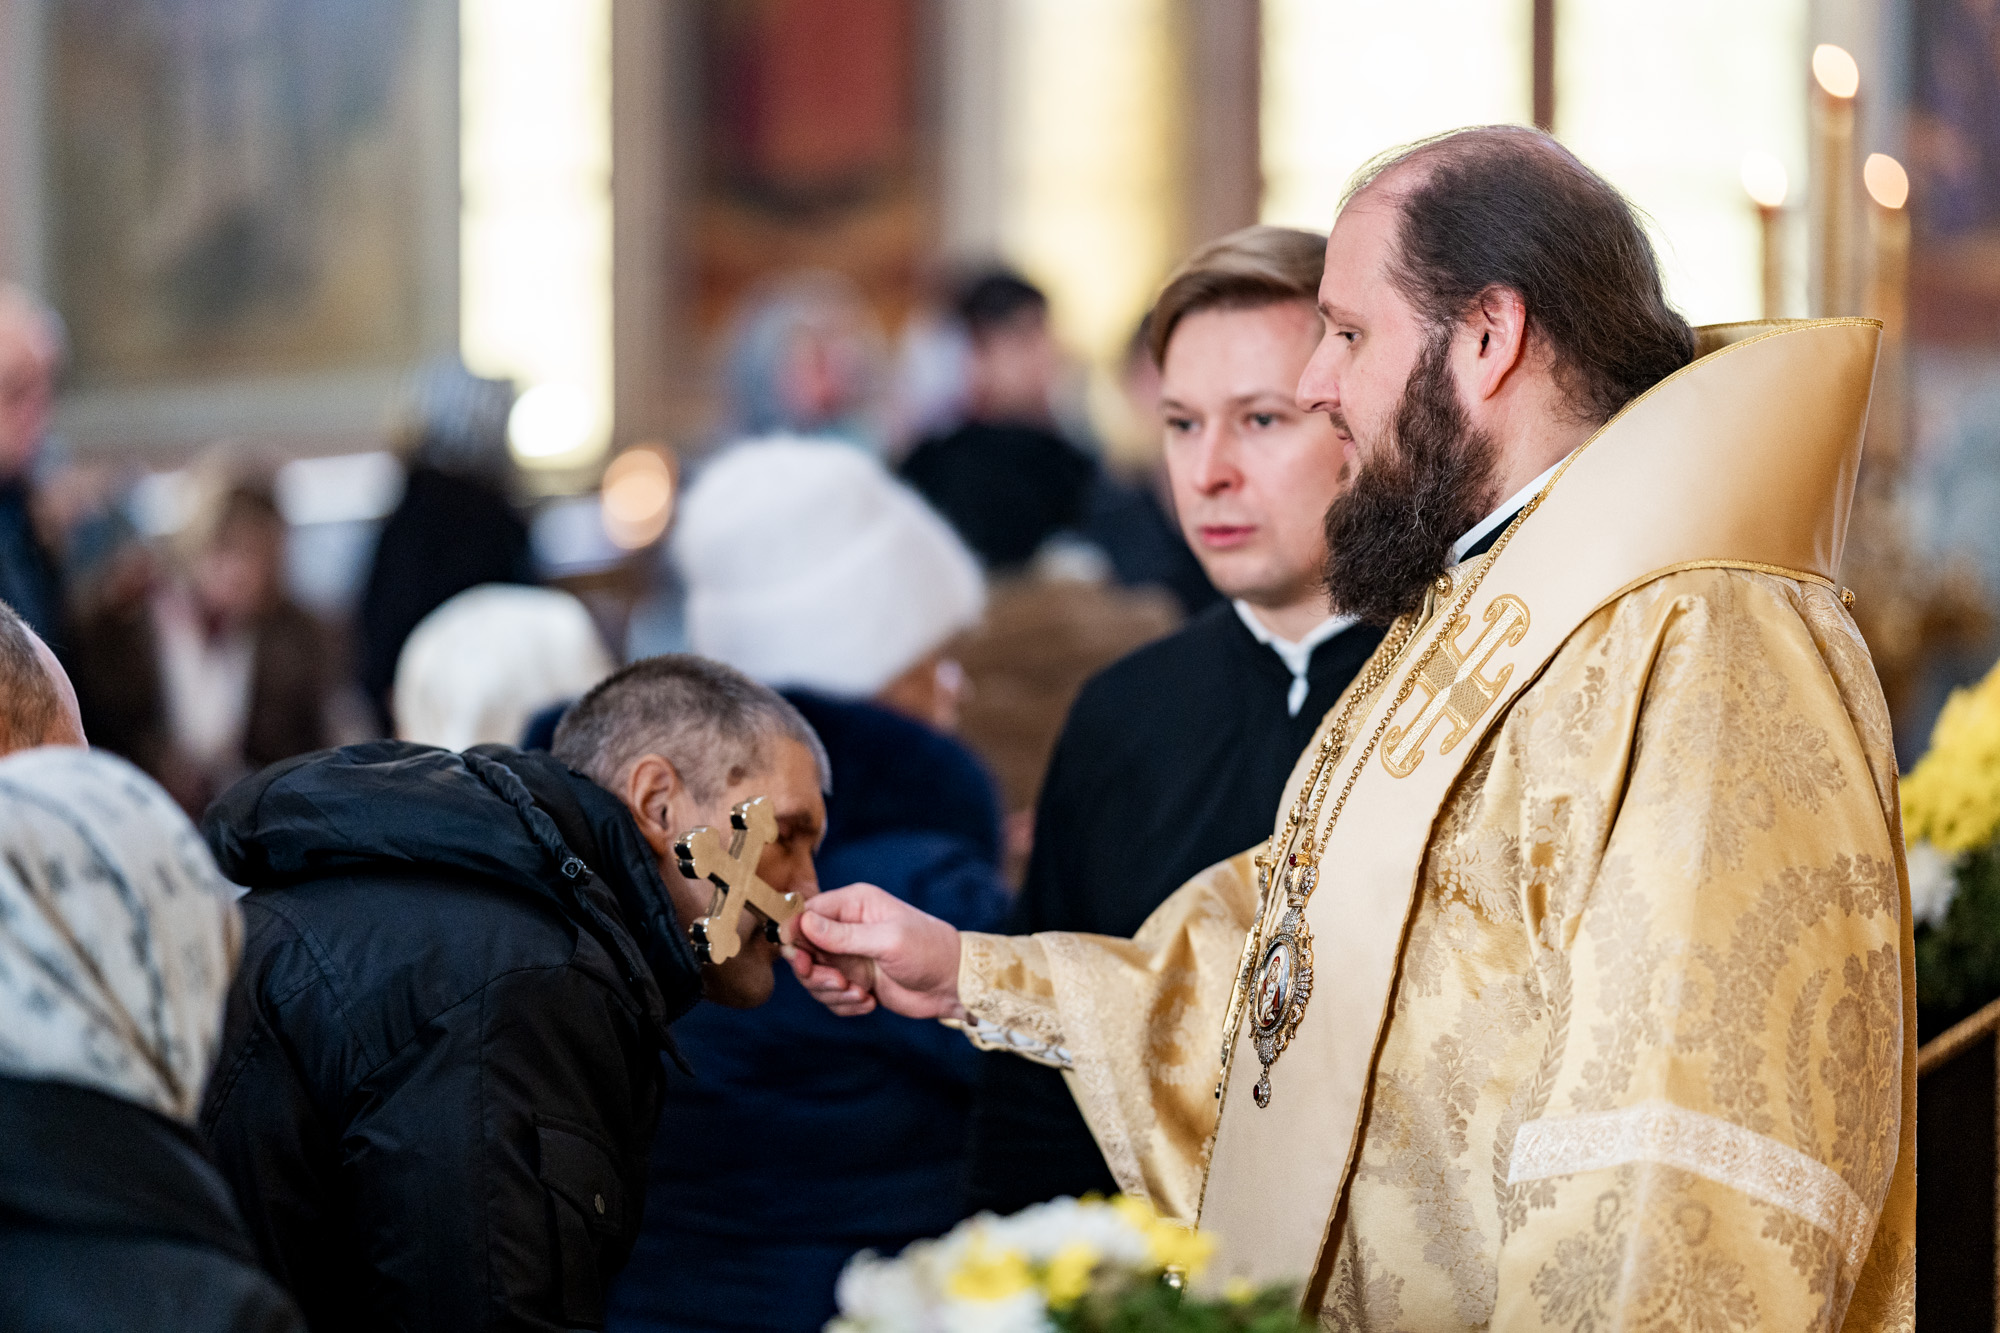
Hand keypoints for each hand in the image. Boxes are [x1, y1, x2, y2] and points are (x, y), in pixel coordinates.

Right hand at [782, 883, 965, 1020]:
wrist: (952, 984)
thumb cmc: (928, 951)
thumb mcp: (887, 940)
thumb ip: (843, 935)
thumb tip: (803, 923)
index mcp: (854, 904)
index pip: (808, 912)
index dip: (796, 934)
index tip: (801, 958)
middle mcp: (846, 928)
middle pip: (804, 948)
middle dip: (814, 971)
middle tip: (837, 983)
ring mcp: (849, 956)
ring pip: (814, 977)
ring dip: (832, 992)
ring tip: (860, 994)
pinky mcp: (854, 981)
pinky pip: (831, 996)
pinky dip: (845, 1005)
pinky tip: (869, 1002)